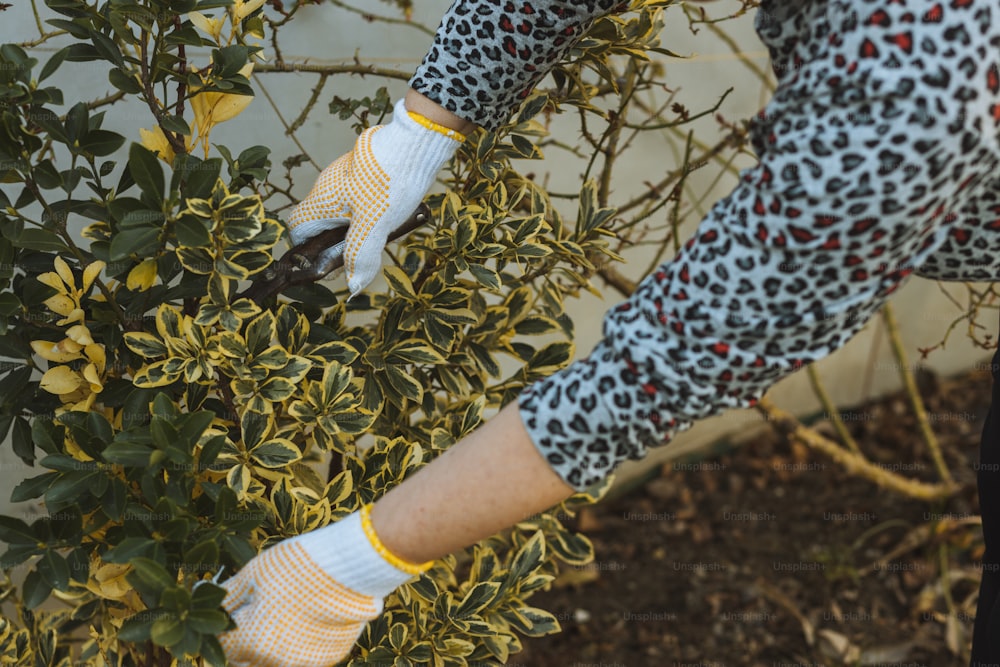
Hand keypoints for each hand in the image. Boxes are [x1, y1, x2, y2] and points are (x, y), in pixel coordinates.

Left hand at [218, 508, 428, 666]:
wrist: (352, 565)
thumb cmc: (298, 565)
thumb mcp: (256, 573)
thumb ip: (229, 596)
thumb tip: (211, 602)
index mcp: (252, 642)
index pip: (222, 648)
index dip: (221, 631)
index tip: (228, 615)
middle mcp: (277, 661)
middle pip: (248, 661)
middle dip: (244, 643)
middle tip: (255, 616)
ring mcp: (307, 661)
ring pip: (277, 661)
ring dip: (273, 645)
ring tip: (285, 614)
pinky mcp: (333, 655)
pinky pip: (307, 656)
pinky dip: (302, 643)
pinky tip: (310, 617)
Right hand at [287, 97, 463, 295]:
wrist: (415, 143)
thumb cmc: (389, 184)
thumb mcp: (373, 227)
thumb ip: (359, 256)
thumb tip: (352, 284)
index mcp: (322, 199)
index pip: (298, 228)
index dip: (306, 249)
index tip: (327, 261)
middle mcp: (328, 185)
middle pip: (323, 221)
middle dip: (339, 240)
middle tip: (364, 250)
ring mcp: (347, 175)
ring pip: (345, 209)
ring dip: (359, 225)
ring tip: (384, 231)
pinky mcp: (366, 170)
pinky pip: (361, 197)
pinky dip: (372, 209)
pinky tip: (393, 212)